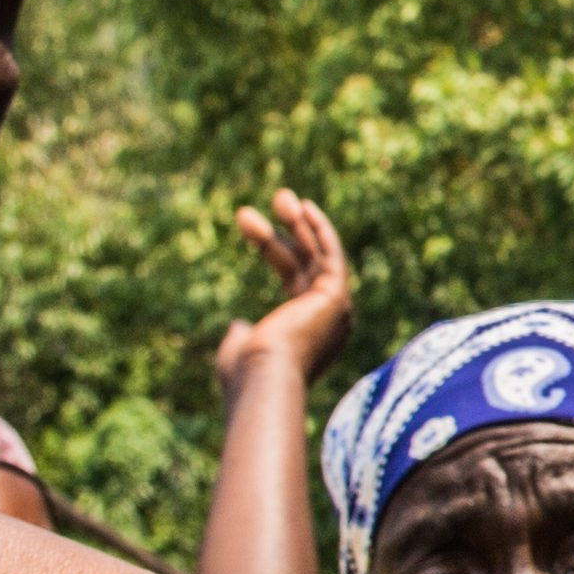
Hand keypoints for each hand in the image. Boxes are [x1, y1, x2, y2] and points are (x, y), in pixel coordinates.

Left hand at [217, 193, 354, 388]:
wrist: (262, 378)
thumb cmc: (246, 373)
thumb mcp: (239, 350)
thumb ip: (242, 335)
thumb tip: (238, 325)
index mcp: (309, 333)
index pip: (293, 280)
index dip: (275, 249)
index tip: (255, 228)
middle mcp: (329, 322)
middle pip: (308, 263)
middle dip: (290, 230)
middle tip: (276, 198)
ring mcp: (336, 310)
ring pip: (319, 256)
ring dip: (300, 223)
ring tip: (281, 195)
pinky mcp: (336, 297)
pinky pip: (330, 256)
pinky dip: (319, 230)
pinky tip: (304, 208)